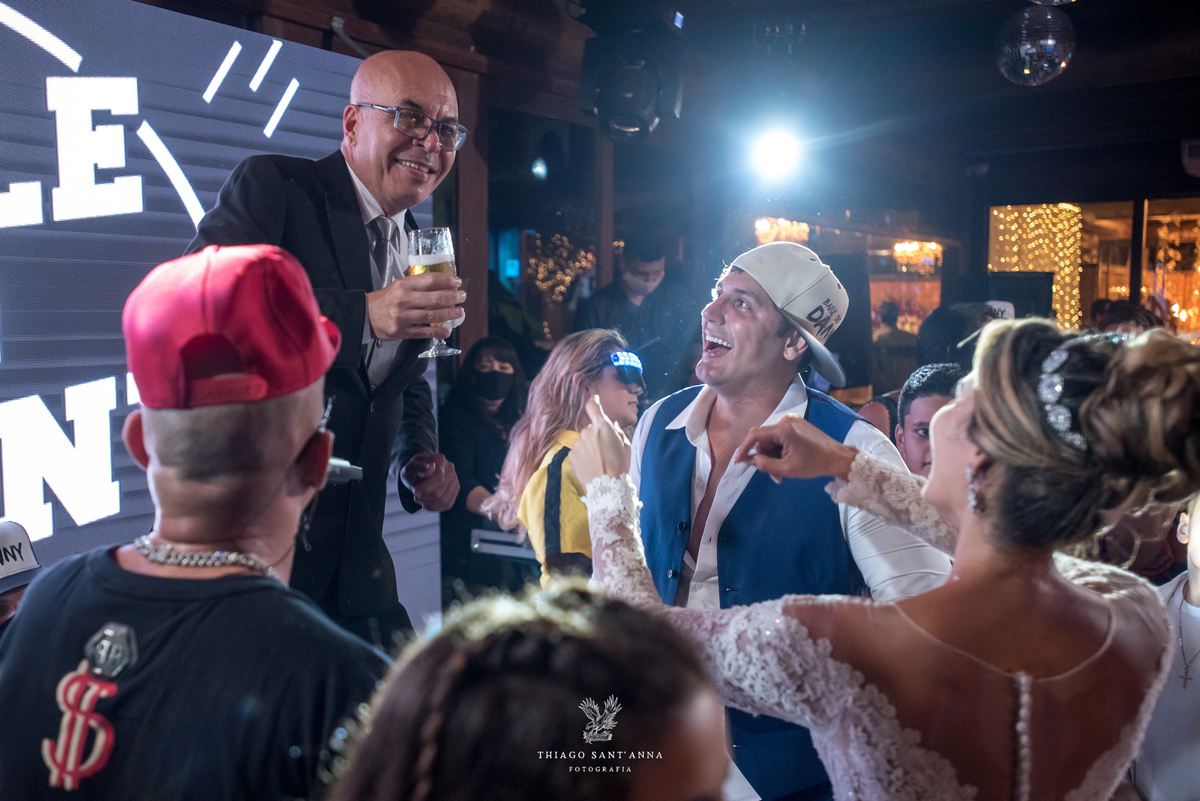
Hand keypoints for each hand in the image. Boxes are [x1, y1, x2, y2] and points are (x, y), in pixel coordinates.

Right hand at [367, 273, 465, 340]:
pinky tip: (447, 331)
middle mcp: (403, 300)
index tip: (457, 282)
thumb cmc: (385, 300)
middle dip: (452, 297)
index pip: (430, 280)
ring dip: (449, 314)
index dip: (446, 281)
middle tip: (462, 297)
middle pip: (434, 298)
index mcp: (403, 285)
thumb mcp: (398, 286)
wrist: (365, 315)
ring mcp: (403, 317)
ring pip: (432, 315)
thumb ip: (417, 286)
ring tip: (459, 312)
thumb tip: (442, 287)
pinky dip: (437, 332)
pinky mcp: (403, 332)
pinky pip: (424, 332)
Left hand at [401, 453, 458, 511]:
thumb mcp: (411, 467)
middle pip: (440, 492)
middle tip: (415, 495)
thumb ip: (420, 467)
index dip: (426, 489)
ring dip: (429, 503)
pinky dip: (434, 507)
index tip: (415, 492)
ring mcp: (454, 481)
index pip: (439, 478)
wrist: (420, 472)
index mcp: (440, 460)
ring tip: (420, 499)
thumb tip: (431, 468)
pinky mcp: (455, 491)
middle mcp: (450, 469)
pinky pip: (447, 505)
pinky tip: (426, 504)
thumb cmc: (414, 470)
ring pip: (444, 500)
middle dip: (425, 497)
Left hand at [569, 396, 631, 486]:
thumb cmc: (619, 466)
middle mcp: (588, 432)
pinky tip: (591, 465)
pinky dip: (583, 455)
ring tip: (599, 460)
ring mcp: (578, 443)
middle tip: (605, 450)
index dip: (594, 401)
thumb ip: (618, 432)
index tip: (595, 399)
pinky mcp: (572, 454)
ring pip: (584, 440)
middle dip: (596, 435)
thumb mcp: (626, 447)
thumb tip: (614, 425)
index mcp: (603, 427)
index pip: (593, 407)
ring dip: (590, 446)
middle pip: (590, 428)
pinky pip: (578, 451)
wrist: (607, 487)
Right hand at [732, 414, 857, 483]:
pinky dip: (779, 449)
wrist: (837, 457)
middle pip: (764, 438)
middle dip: (764, 456)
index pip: (755, 435)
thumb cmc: (813, 464)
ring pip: (772, 438)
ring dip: (772, 454)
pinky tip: (786, 460)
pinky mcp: (797, 424)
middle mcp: (785, 420)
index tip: (739, 461)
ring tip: (781, 471)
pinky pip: (780, 436)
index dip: (744, 448)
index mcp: (783, 429)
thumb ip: (765, 464)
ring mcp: (792, 421)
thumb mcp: (787, 468)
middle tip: (771, 474)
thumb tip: (749, 460)